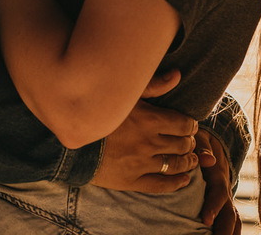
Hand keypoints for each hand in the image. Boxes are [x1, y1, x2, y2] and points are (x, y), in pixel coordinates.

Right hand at [90, 71, 197, 192]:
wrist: (70, 139)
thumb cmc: (96, 112)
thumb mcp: (123, 94)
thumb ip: (152, 84)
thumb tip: (177, 75)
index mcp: (149, 120)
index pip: (184, 125)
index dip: (190, 126)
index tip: (189, 126)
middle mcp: (149, 143)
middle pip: (183, 145)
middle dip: (190, 143)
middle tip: (189, 142)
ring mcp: (141, 164)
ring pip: (176, 165)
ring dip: (188, 162)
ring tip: (191, 159)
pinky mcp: (132, 181)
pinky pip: (162, 185)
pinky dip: (177, 183)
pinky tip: (184, 180)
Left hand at [197, 130, 240, 234]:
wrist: (212, 146)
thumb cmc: (201, 142)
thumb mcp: (201, 139)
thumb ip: (203, 148)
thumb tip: (208, 159)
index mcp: (218, 177)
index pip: (217, 194)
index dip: (212, 207)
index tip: (205, 220)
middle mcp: (225, 192)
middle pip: (229, 214)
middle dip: (223, 230)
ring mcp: (226, 200)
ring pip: (232, 220)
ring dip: (229, 233)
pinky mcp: (223, 206)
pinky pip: (229, 222)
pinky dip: (229, 232)